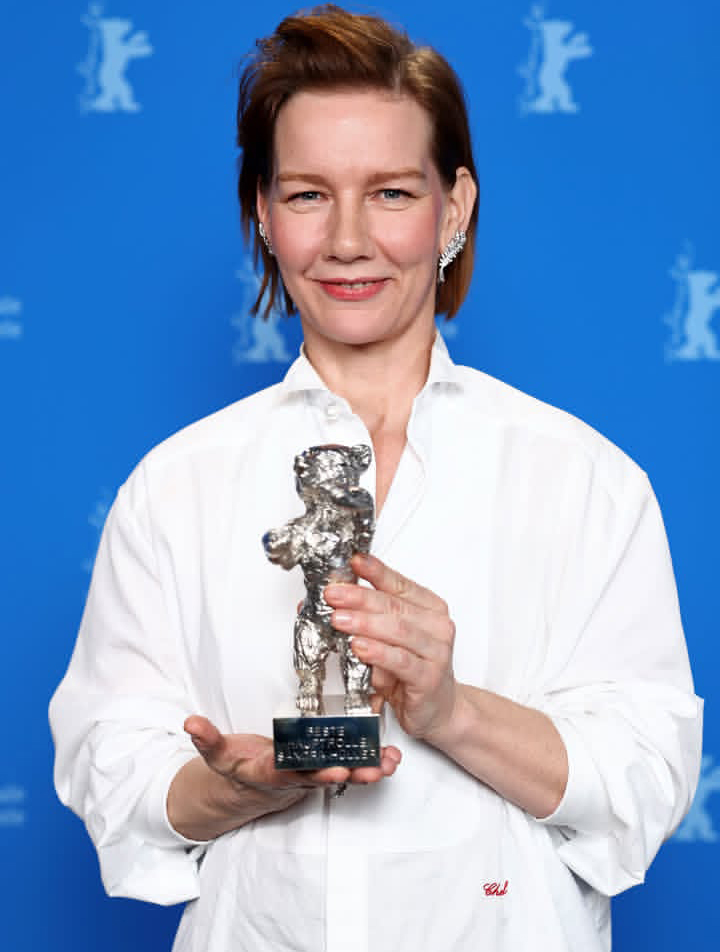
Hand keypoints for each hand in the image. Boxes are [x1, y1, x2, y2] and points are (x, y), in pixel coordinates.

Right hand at [185, 714, 400, 802]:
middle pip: (326, 777)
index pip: (293, 774)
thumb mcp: (218, 756)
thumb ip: (207, 741)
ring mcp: (313, 774)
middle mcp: (297, 777)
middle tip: (374, 770)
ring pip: (344, 773)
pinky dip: (371, 762)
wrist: (249, 787)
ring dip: (368, 770)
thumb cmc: (239, 766)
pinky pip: (351, 766)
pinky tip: (392, 756)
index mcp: (272, 773)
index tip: (334, 771)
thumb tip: (190, 724)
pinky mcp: (325, 767)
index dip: (314, 773)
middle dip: (351, 774)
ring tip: (390, 763)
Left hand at [325, 554, 457, 741]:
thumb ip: (367, 618)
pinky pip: (401, 661)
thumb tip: (330, 603)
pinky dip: (378, 652)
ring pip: (398, 630)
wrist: (438, 709)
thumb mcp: (390, 639)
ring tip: (339, 619)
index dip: (375, 571)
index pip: (399, 583)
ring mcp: (436, 652)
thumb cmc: (413, 670)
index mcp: (430, 608)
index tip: (354, 562)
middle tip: (333, 594)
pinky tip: (360, 647)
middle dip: (359, 597)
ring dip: (364, 623)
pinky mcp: (429, 678)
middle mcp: (437, 626)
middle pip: (395, 605)